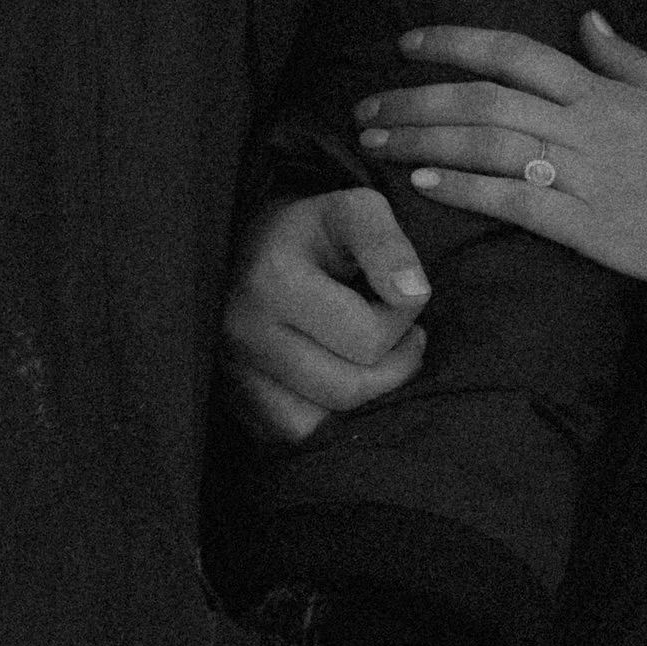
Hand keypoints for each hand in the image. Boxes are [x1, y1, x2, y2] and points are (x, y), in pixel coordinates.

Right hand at [220, 189, 431, 445]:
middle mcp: (244, 333)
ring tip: (370, 356)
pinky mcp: (233, 399)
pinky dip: (327, 416)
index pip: (368, 338)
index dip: (403, 318)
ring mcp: (232, 372)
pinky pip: (294, 434)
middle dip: (392, 364)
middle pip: (347, 387)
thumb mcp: (354, 210)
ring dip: (362, 395)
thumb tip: (414, 294)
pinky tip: (340, 377)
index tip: (400, 294)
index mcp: (273, 281)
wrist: (247, 247)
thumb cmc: (312, 228)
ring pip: (320, 423)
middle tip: (400, 334)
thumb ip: (388, 244)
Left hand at [356, 11, 646, 291]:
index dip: (457, 43)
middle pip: (484, 99)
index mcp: (603, 89)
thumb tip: (585, 19)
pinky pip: (516, 202)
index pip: (515, 51)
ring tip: (378, 143)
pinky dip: (467, 191)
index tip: (409, 43)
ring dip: (425, 142)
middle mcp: (585, 125)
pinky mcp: (587, 228)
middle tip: (368, 107)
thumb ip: (627, 57)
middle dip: (417, 99)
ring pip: (488, 147)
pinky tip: (425, 186)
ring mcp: (584, 176)